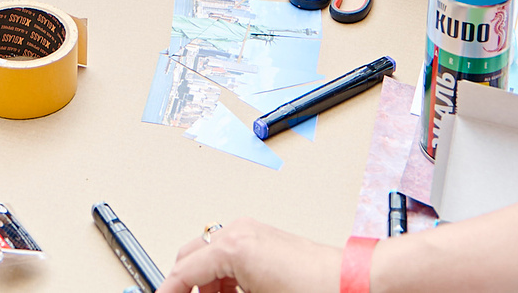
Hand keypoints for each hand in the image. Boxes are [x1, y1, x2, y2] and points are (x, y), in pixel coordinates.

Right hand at [154, 218, 337, 292]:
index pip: (183, 271)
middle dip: (186, 285)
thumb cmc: (313, 290)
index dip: (169, 291)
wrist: (349, 282)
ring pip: (209, 258)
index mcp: (233, 245)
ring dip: (206, 284)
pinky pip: (229, 257)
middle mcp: (239, 232)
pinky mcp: (263, 240)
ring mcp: (252, 233)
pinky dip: (223, 278)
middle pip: (191, 258)